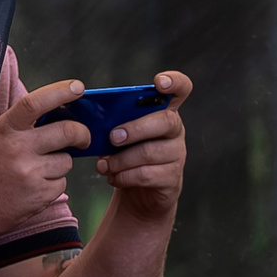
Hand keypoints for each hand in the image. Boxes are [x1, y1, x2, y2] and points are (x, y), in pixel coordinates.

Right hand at [0, 79, 89, 238]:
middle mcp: (18, 149)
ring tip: (37, 169)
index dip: (61, 92)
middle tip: (82, 138)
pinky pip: (61, 184)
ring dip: (60, 163)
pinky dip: (53, 184)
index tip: (79, 88)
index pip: (36, 102)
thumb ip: (16, 126)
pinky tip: (33, 187)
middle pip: (68, 131)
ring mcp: (30, 174)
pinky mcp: (40, 196)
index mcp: (4, 129)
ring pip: (66, 161)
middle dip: (82, 134)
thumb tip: (53, 112)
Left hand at [95, 70, 190, 216]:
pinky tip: (113, 177)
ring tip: (104, 165)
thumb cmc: (127, 155)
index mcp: (164, 111)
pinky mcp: (173, 178)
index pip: (181, 89)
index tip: (158, 82)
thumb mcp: (121, 134)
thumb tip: (96, 120)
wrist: (139, 193)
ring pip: (150, 152)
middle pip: (165, 121)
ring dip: (121, 159)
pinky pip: (146, 175)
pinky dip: (124, 176)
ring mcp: (177, 155)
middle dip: (135, 129)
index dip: (174, 83)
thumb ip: (115, 122)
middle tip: (112, 138)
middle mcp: (175, 131)